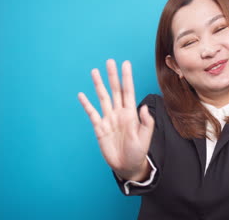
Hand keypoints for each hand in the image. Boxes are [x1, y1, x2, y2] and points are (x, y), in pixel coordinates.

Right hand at [78, 59, 154, 180]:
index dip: (127, 77)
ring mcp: (109, 119)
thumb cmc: (138, 152)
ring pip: (103, 98)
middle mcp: (119, 113)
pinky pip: (92, 113)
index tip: (125, 64)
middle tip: (110, 61)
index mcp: (131, 113)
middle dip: (112, 76)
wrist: (127, 166)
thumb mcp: (145, 138)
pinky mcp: (99, 128)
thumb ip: (146, 123)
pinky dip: (87, 104)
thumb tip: (143, 108)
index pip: (128, 91)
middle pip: (115, 90)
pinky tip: (82, 95)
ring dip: (99, 85)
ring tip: (94, 71)